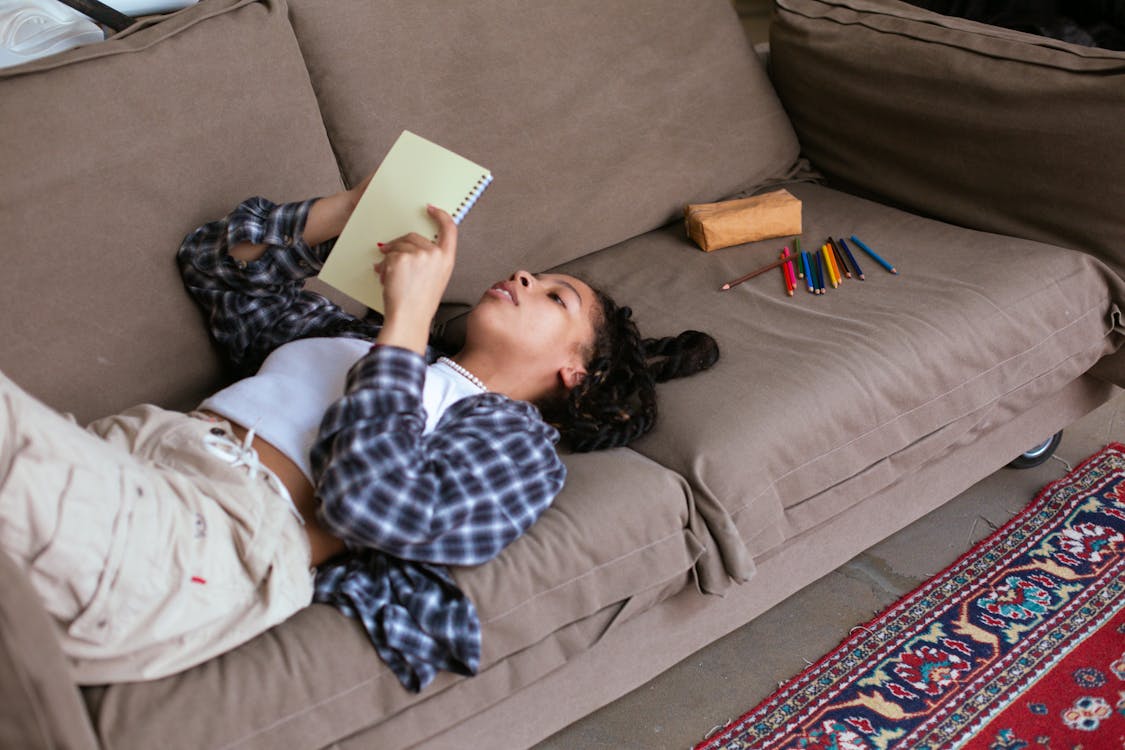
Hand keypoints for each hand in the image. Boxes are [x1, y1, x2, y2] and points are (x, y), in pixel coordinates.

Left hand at [374, 205, 457, 353]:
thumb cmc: (420, 304)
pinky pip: (388, 254)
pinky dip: (383, 266)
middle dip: (399, 245)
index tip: (430, 209)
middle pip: (414, 236)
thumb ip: (429, 260)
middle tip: (389, 257)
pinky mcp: (402, 257)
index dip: (440, 215)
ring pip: (398, 245)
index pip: (449, 229)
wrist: (409, 317)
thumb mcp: (434, 279)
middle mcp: (435, 254)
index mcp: (446, 259)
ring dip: (389, 258)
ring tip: (387, 275)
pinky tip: (384, 278)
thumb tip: (408, 247)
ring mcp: (419, 254)